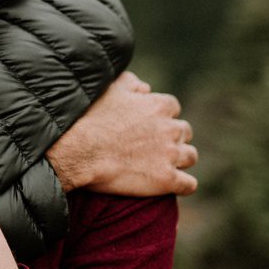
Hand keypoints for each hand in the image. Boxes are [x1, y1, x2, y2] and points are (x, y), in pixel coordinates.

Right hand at [47, 71, 197, 195]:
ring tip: (166, 166)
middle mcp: (170, 128)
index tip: (149, 125)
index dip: (161, 117)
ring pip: (190, 156)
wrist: (78, 151)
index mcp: (159, 105)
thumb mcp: (111, 88)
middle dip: (173, 138)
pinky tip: (173, 185)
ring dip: (181, 160)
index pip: (173, 108)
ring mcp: (170, 154)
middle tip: (156, 147)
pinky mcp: (167, 179)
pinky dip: (183, 185)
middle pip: (185, 132)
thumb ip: (132, 83)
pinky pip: (189, 184)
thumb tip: (145, 88)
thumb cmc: (89, 119)